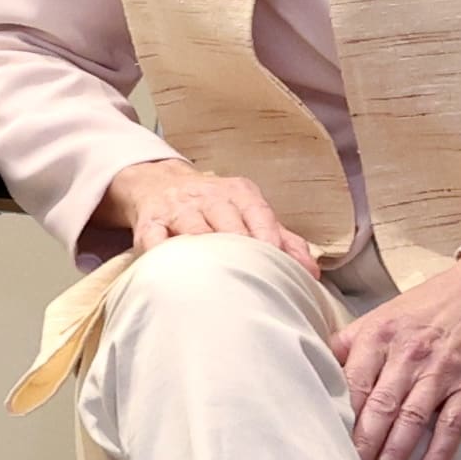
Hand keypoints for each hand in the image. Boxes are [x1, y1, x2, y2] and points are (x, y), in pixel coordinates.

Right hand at [106, 159, 326, 276]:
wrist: (158, 182)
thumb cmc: (213, 206)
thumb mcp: (248, 211)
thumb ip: (282, 239)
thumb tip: (311, 271)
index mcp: (238, 193)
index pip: (258, 213)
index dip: (269, 238)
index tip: (279, 263)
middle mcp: (207, 197)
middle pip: (227, 221)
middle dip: (240, 247)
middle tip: (253, 276)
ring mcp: (177, 209)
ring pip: (193, 230)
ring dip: (205, 252)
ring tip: (218, 277)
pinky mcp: (149, 222)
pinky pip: (153, 238)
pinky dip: (161, 253)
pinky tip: (172, 270)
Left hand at [333, 252, 460, 459]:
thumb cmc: (424, 308)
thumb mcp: (380, 316)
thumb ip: (348, 344)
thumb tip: (313, 368)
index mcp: (378, 338)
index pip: (352, 384)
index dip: (338, 416)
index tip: (323, 442)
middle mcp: (407, 356)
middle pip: (379, 407)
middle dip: (361, 445)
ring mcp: (441, 372)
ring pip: (412, 420)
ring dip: (393, 456)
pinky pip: (451, 426)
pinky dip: (437, 455)